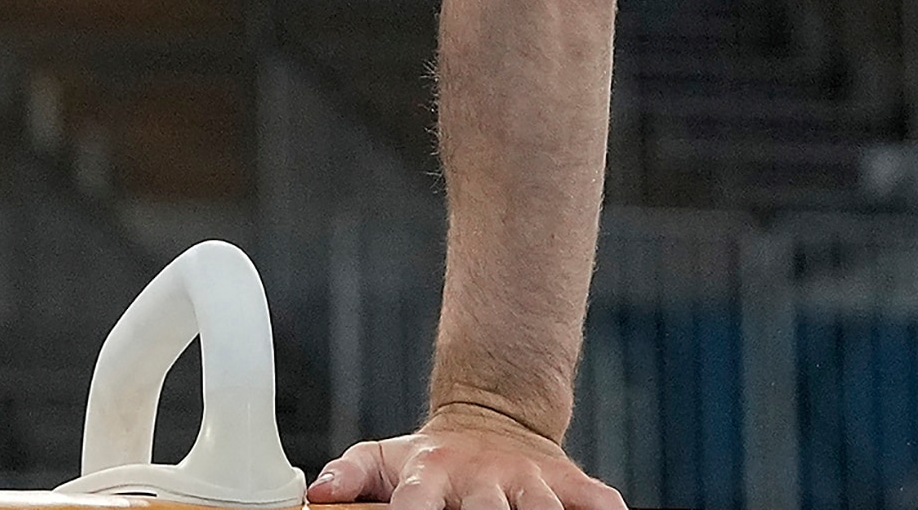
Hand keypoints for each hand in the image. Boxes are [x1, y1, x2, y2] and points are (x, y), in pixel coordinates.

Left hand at [311, 408, 627, 509]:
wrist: (493, 416)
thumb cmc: (429, 456)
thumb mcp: (384, 456)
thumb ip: (350, 473)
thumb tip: (317, 493)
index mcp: (432, 473)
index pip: (416, 504)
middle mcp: (483, 478)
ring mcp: (529, 479)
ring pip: (544, 509)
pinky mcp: (570, 481)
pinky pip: (600, 501)